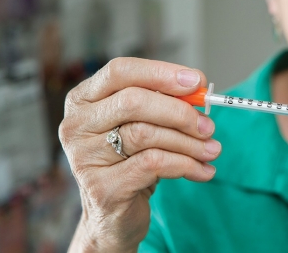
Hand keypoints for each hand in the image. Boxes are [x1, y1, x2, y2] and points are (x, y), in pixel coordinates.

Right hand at [59, 58, 219, 251]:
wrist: (114, 215)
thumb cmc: (131, 161)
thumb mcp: (144, 125)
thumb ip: (164, 103)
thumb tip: (198, 88)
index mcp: (83, 99)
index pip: (120, 71)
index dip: (161, 73)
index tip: (197, 81)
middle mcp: (76, 125)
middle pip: (133, 101)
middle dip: (179, 111)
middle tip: (208, 125)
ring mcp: (84, 157)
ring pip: (145, 134)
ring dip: (188, 142)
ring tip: (212, 149)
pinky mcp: (102, 188)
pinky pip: (153, 163)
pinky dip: (186, 164)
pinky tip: (203, 170)